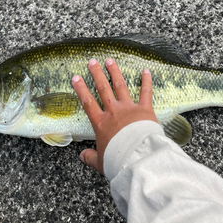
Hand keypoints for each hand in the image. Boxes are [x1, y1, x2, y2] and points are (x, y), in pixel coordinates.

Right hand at [71, 58, 157, 174]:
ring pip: (120, 86)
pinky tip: (145, 70)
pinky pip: (146, 92)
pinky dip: (146, 81)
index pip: (87, 102)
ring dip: (115, 72)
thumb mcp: (100, 162)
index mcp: (101, 123)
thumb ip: (91, 157)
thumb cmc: (118, 161)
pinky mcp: (145, 110)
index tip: (76, 77)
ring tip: (110, 60)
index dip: (81, 89)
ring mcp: (129, 108)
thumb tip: (81, 156)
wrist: (137, 158)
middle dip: (96, 74)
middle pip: (102, 89)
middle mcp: (113, 112)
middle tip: (92, 61)